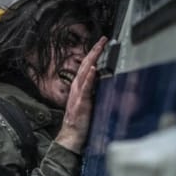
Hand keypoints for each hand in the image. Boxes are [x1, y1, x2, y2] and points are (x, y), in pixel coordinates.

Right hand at [54, 37, 107, 153]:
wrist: (71, 136)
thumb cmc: (81, 121)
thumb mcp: (89, 102)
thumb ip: (94, 91)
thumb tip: (104, 81)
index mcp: (79, 87)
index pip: (87, 66)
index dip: (94, 53)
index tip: (101, 43)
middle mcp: (77, 87)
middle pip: (85, 64)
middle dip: (94, 50)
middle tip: (102, 39)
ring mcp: (78, 94)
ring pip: (84, 72)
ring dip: (92, 59)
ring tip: (98, 48)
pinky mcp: (81, 103)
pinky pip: (85, 88)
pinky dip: (89, 77)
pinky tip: (93, 69)